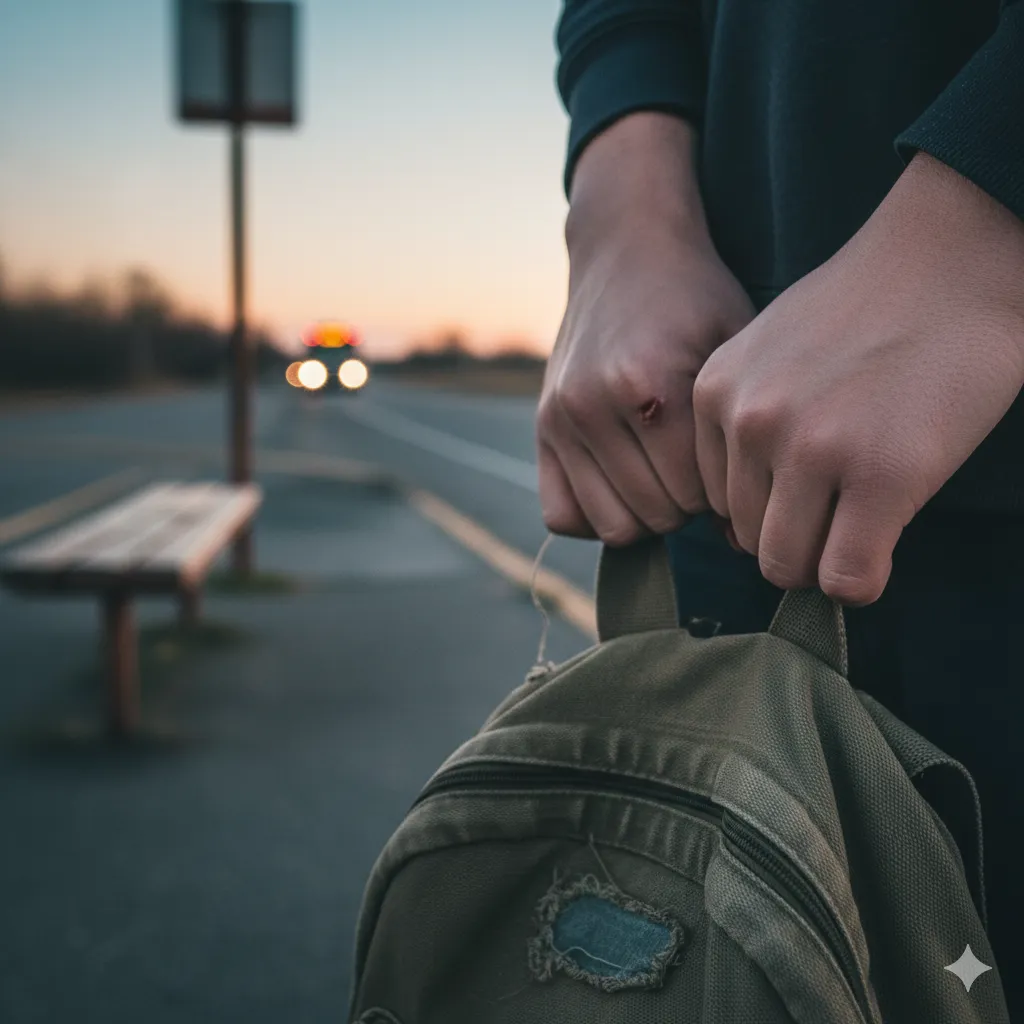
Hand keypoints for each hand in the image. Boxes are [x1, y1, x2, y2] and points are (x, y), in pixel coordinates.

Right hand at [538, 114, 756, 542]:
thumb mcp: (734, 348)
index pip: (698, 495)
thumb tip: (731, 528)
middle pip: (658, 514)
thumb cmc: (695, 300)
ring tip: (663, 475)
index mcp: (653, 382)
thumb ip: (734, 432)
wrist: (626, 249)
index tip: (732, 462)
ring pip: (611, 525)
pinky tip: (622, 484)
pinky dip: (595, 515)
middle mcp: (596, 403)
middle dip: (689, 504)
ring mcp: (562, 417)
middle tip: (699, 466)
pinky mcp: (542, 426)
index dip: (726, 491)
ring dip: (646, 513)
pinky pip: (562, 515)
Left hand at [692, 152, 1023, 605]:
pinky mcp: (882, 475)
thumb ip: (743, 424)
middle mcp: (751, 423)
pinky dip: (862, 583)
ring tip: (863, 527)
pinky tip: (882, 552)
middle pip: (747, 539)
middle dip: (793, 542)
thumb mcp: (768, 352)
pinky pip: (848, 577)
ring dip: (825, 562)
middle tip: (841, 518)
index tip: (807, 494)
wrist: (955, 256)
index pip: (714, 502)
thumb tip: (736, 527)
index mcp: (714, 394)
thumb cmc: (867, 308)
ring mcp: (813, 449)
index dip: (763, 511)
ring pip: (789, 566)